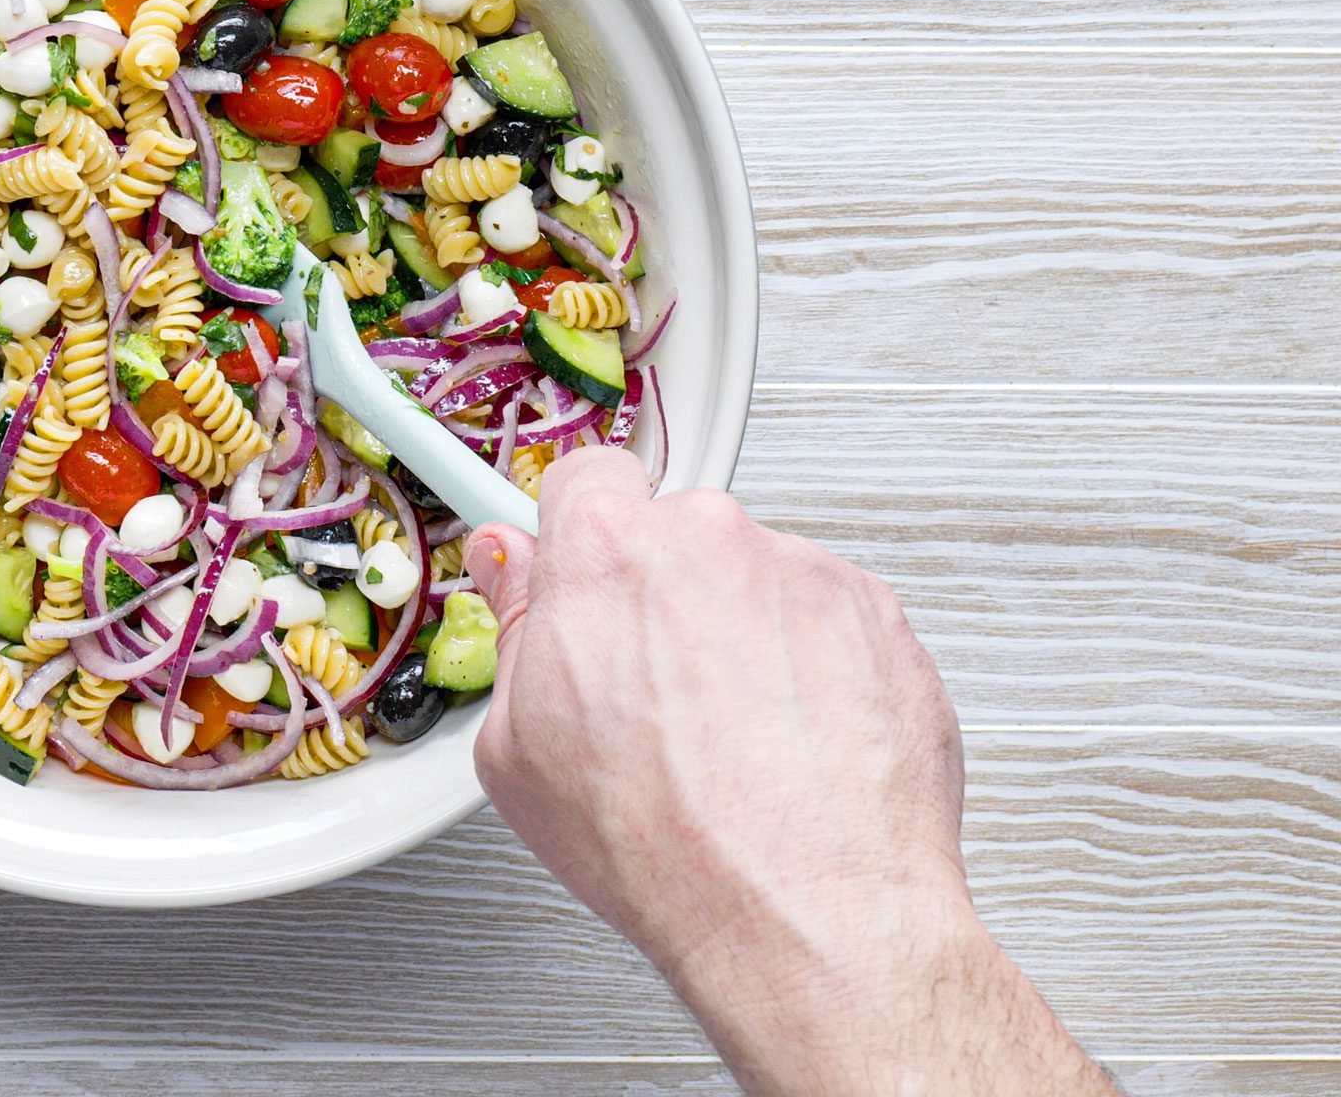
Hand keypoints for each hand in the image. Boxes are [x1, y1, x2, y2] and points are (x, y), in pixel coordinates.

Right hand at [464, 448, 1113, 1096]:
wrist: (808, 911)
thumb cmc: (668, 845)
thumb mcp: (517, 748)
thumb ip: (514, 629)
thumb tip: (510, 573)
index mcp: (608, 551)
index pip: (586, 477)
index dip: (578, 532)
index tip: (579, 572)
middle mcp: (710, 540)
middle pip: (674, 532)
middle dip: (660, 595)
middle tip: (651, 690)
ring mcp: (803, 573)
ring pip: (752, 577)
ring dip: (739, 633)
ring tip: (733, 739)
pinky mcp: (878, 615)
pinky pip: (825, 618)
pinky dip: (809, 666)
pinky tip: (789, 745)